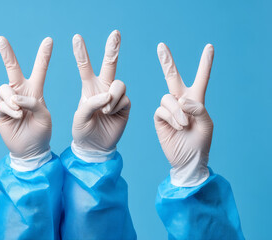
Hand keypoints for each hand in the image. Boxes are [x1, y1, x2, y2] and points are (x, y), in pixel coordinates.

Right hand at [0, 36, 52, 164]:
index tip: (49, 39)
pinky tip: (18, 116)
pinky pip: (2, 104)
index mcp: (35, 91)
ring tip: (21, 111)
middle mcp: (20, 93)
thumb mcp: (45, 116)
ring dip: (12, 98)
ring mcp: (8, 102)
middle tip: (1, 38)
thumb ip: (34, 103)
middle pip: (12, 69)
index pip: (39, 69)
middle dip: (7, 53)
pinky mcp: (0, 112)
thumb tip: (15, 98)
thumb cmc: (41, 132)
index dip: (43, 55)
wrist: (30, 150)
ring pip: (4, 89)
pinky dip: (11, 109)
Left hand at [72, 30, 130, 152]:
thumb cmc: (83, 131)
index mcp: (89, 87)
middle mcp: (103, 88)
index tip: (76, 37)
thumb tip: (108, 95)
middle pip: (110, 64)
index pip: (85, 66)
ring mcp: (116, 96)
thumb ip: (91, 104)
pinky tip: (110, 114)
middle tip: (115, 33)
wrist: (95, 147)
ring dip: (111, 96)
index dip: (81, 52)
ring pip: (119, 84)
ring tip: (104, 110)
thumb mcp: (80, 117)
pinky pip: (124, 98)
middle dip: (113, 48)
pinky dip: (116, 106)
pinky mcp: (125, 105)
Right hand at [154, 43, 213, 186]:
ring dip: (177, 112)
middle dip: (166, 61)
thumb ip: (197, 109)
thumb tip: (180, 100)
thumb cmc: (200, 143)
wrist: (187, 160)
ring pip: (167, 98)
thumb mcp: (206, 125)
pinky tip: (177, 127)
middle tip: (161, 46)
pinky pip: (161, 109)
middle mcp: (181, 101)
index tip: (210, 47)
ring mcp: (169, 109)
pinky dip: (170, 117)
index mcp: (196, 100)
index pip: (201, 78)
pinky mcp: (159, 118)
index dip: (205, 63)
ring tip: (184, 125)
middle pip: (172, 77)